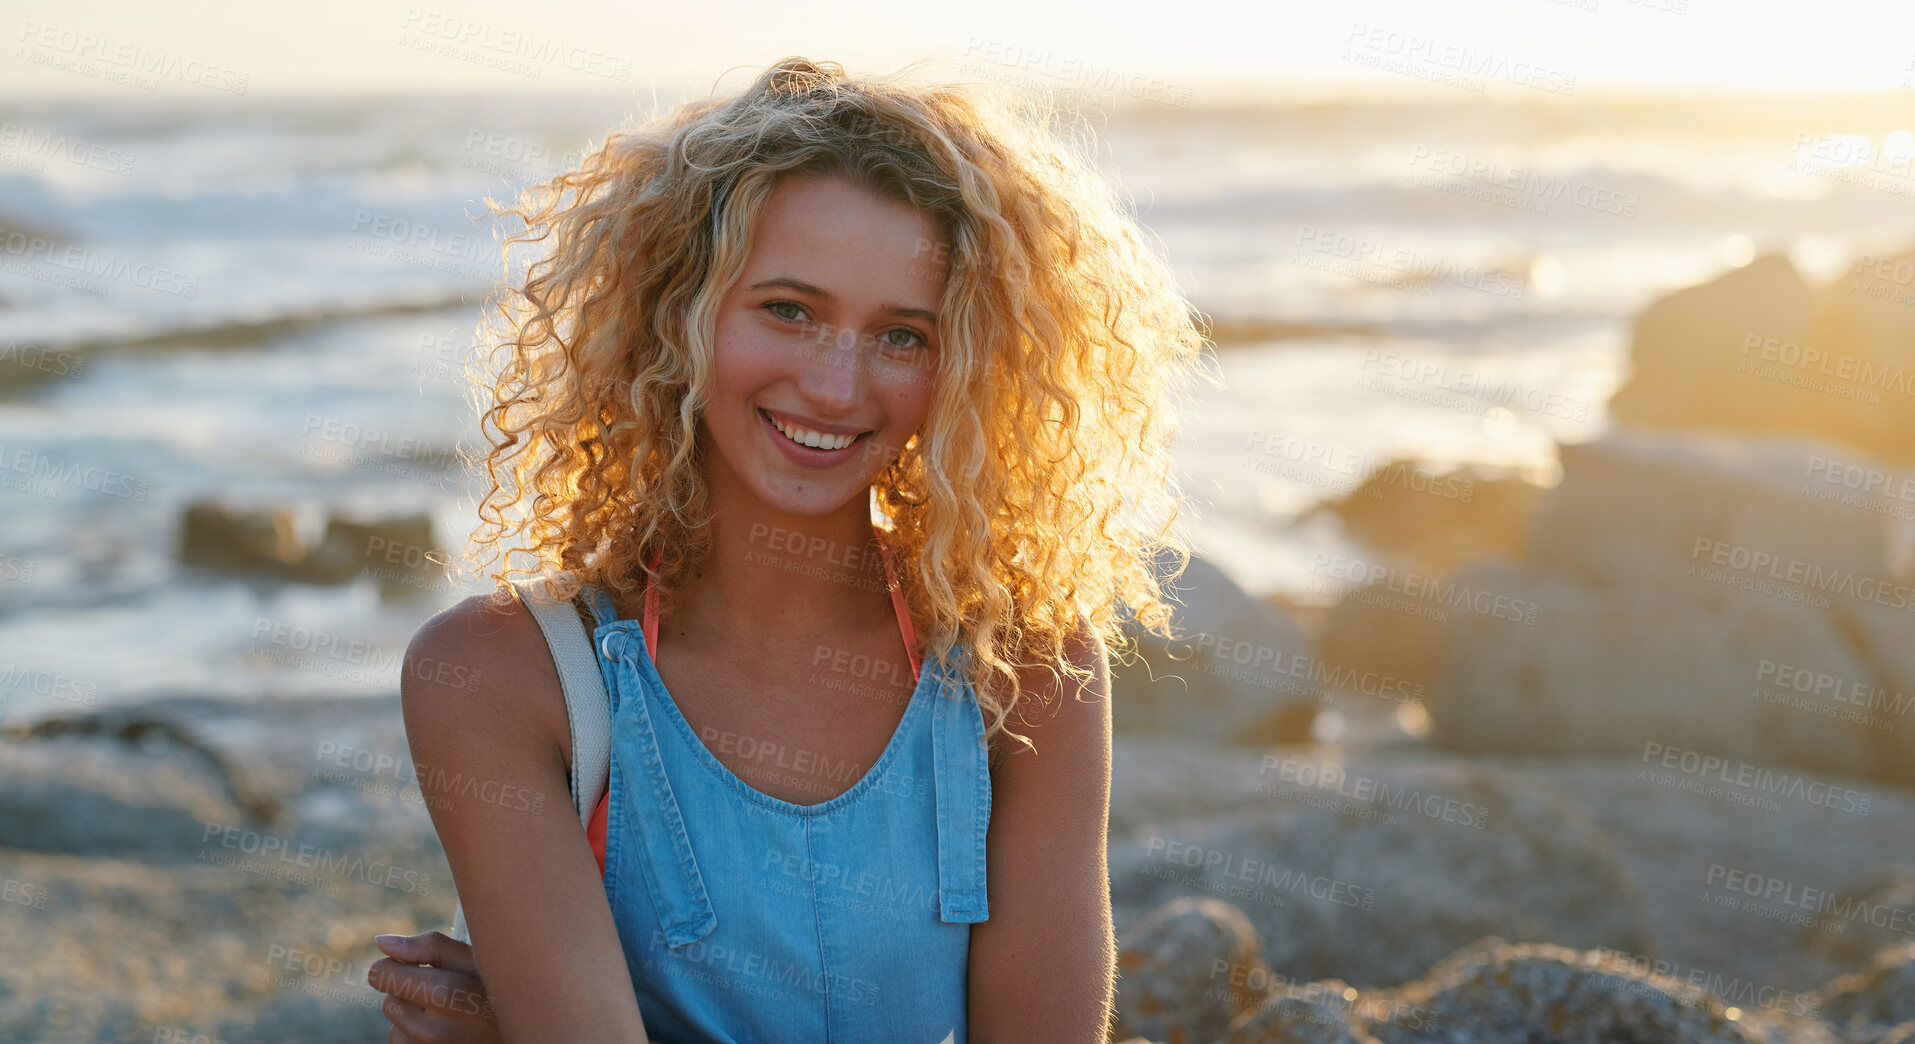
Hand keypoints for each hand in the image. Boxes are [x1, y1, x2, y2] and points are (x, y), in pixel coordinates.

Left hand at [368, 931, 499, 1042]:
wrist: (522, 1031)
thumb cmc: (500, 991)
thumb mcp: (475, 959)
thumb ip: (428, 946)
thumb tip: (381, 941)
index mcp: (441, 993)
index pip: (379, 974)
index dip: (396, 964)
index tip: (417, 965)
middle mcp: (427, 1028)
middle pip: (388, 998)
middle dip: (409, 991)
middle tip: (445, 991)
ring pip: (395, 1021)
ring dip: (412, 1014)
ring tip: (448, 1012)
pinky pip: (401, 1041)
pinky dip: (415, 1033)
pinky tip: (444, 1029)